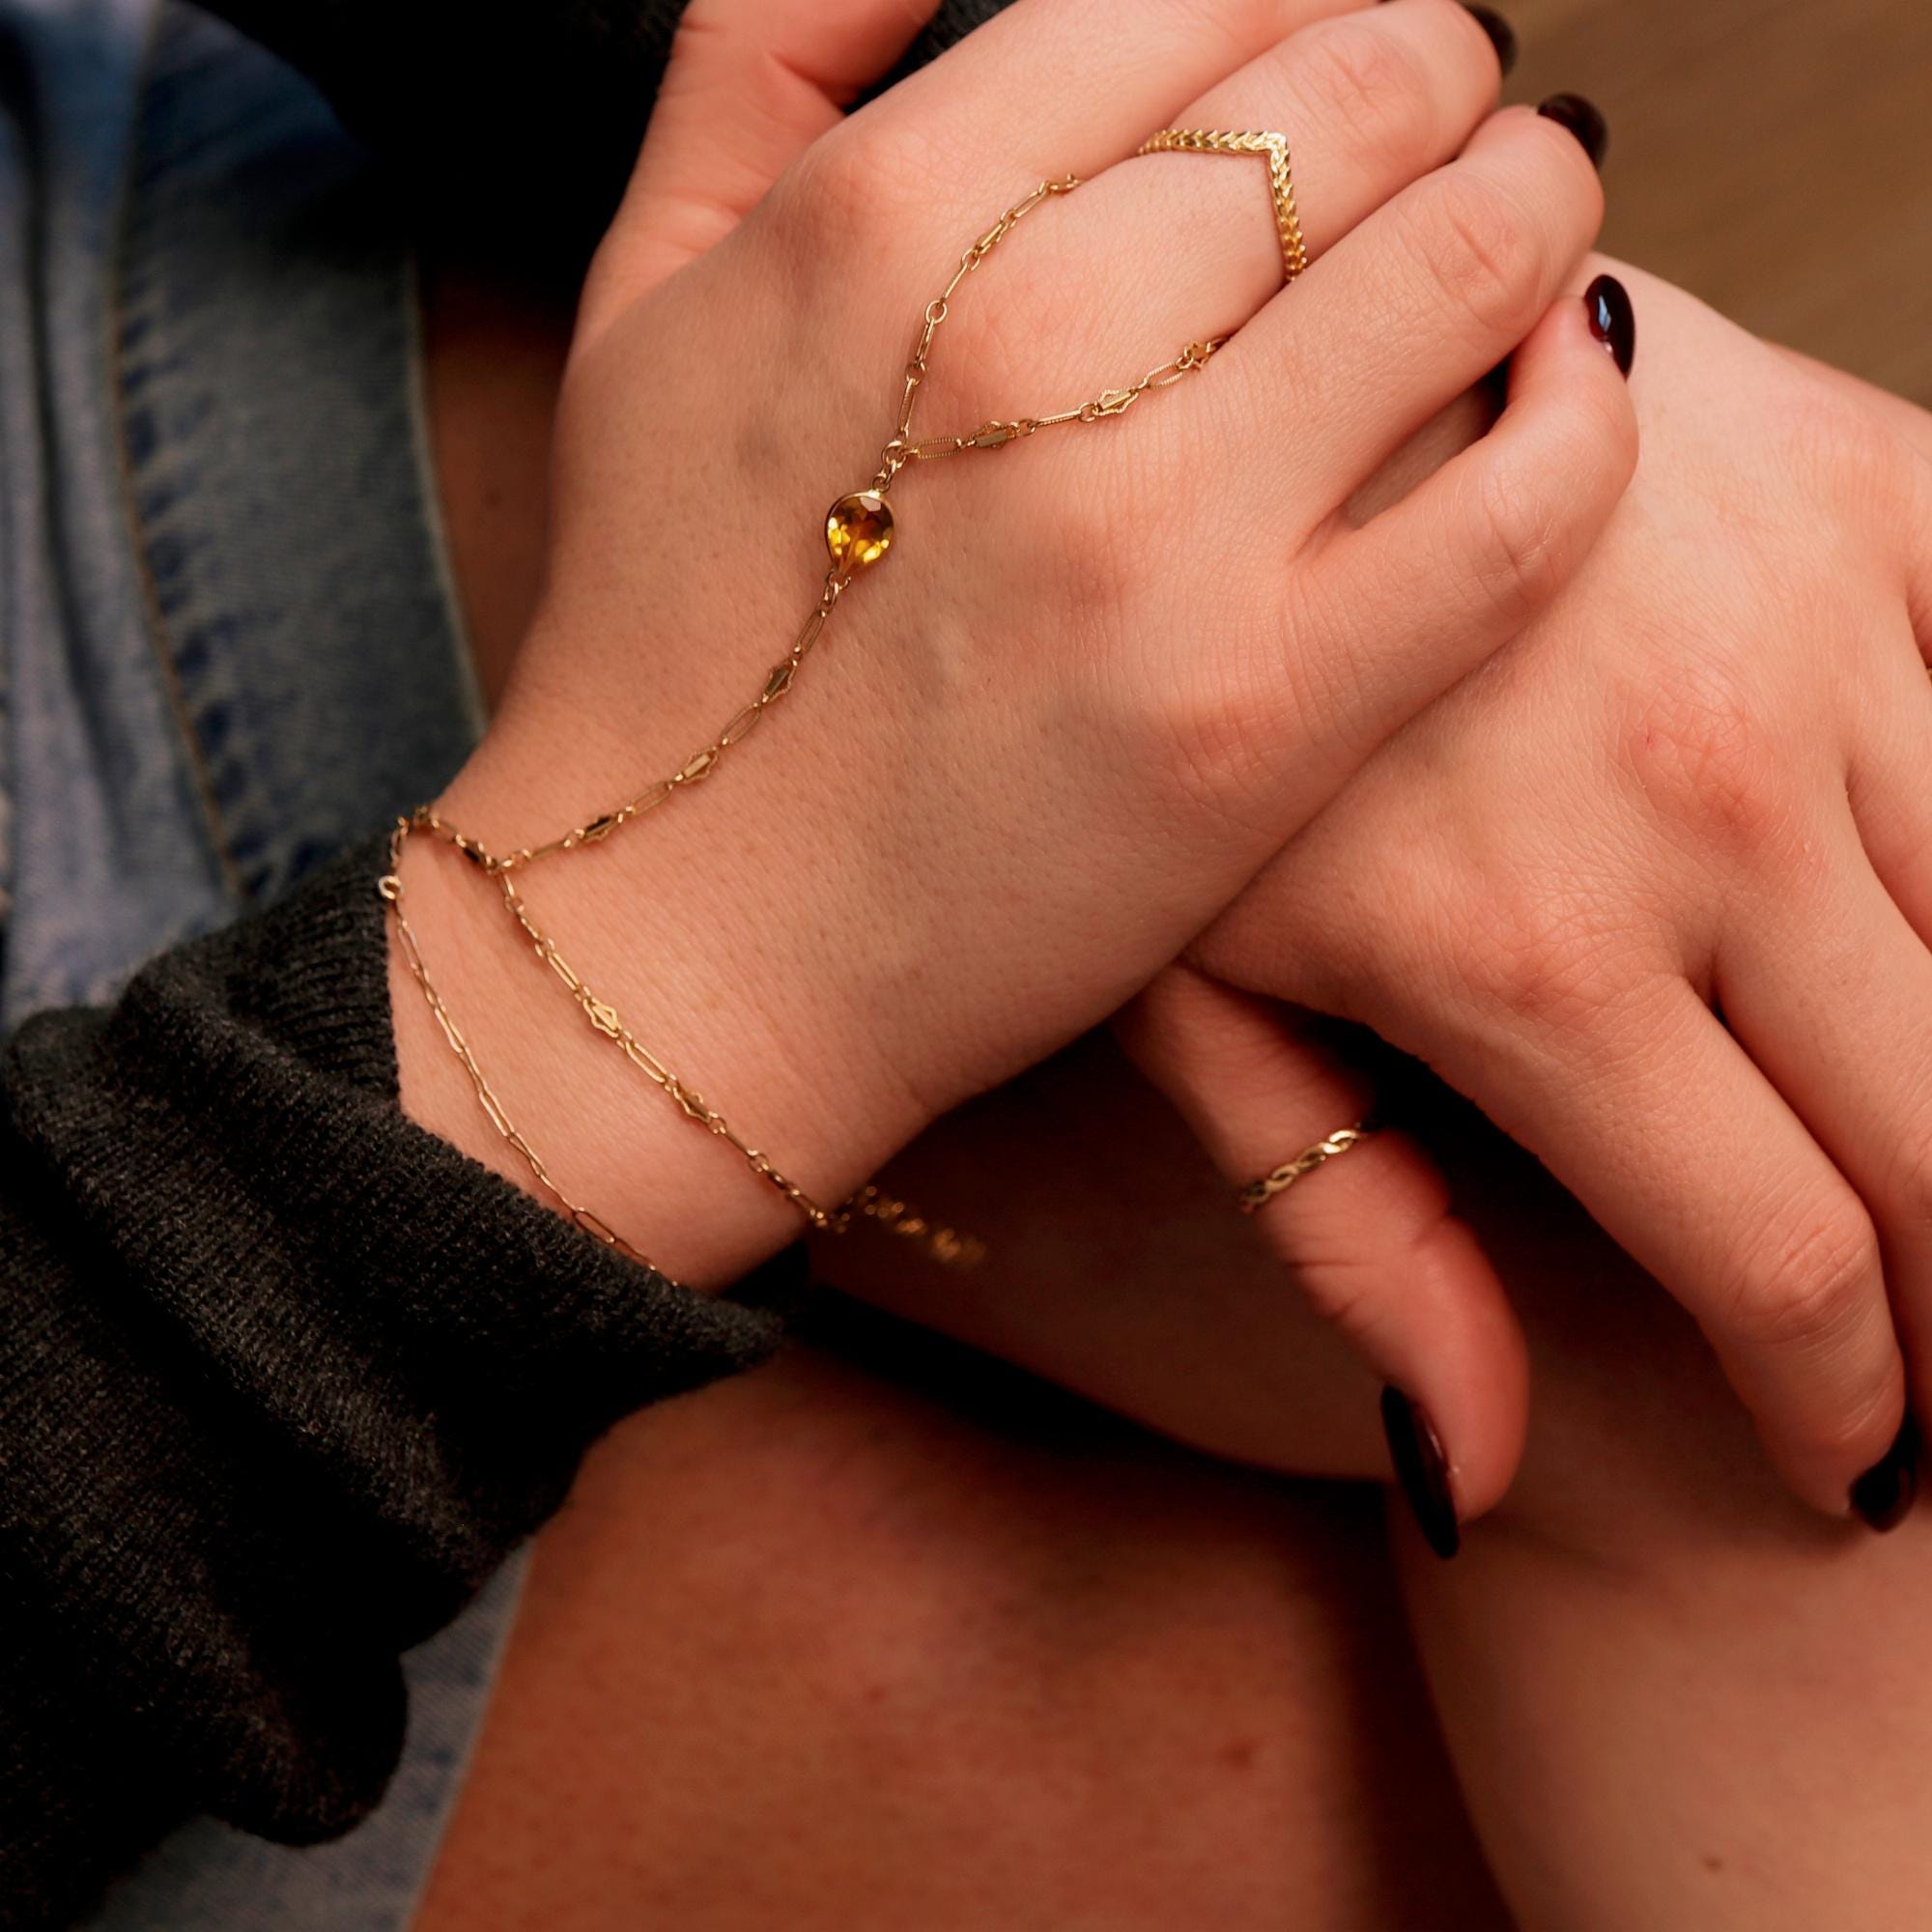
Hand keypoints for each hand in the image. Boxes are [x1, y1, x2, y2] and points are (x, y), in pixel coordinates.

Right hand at [396, 0, 1633, 1283]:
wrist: (689, 930)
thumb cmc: (668, 626)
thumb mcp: (646, 287)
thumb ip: (766, 43)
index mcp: (885, 212)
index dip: (1308, 6)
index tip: (1337, 63)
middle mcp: (1035, 339)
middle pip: (1368, 92)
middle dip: (1433, 89)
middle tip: (1442, 139)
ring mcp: (1165, 534)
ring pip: (1474, 257)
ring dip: (1532, 215)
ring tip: (1519, 235)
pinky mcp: (1268, 711)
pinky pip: (1528, 498)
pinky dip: (1586, 414)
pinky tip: (1562, 389)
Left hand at [1124, 263, 1931, 1530]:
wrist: (1220, 401)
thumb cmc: (1187, 713)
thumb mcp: (1194, 992)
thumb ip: (1350, 1235)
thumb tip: (1473, 1468)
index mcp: (1532, 954)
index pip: (1783, 1260)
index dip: (1841, 1400)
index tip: (1844, 1455)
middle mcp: (1712, 803)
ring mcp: (1815, 633)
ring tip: (1920, 1162)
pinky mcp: (1872, 492)